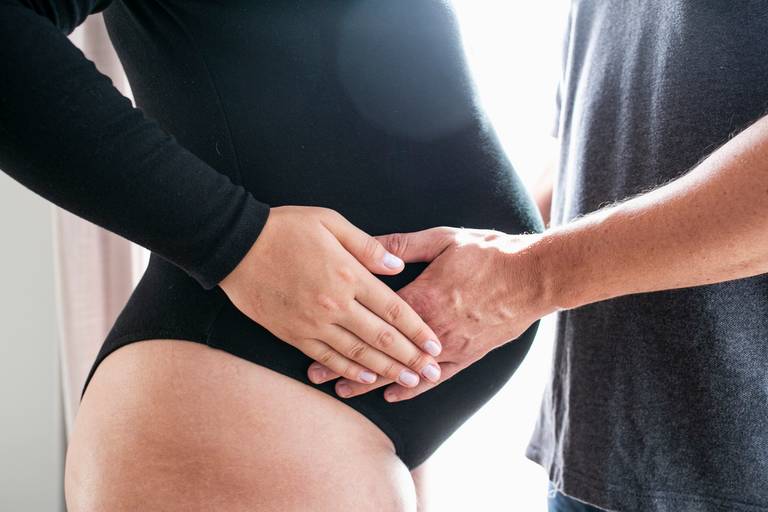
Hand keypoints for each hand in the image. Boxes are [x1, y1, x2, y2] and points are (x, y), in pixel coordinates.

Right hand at [219, 206, 443, 387]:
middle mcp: (336, 304)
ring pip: (358, 353)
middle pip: (382, 337)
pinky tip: (366, 378)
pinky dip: (349, 370)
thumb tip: (397, 266)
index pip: (394, 309)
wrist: (236, 245)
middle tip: (432, 373)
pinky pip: (327, 357)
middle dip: (410, 357)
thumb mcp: (330, 222)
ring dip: (386, 369)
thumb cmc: (285, 228)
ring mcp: (313, 323)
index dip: (418, 330)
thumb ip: (368, 247)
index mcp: (349, 275)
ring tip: (409, 381)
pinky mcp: (293, 333)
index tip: (436, 345)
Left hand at [307, 227, 553, 400]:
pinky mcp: (468, 354)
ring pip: (404, 369)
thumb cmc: (489, 253)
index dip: (342, 334)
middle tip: (317, 378)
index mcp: (422, 296)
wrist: (532, 276)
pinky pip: (437, 377)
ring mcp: (450, 345)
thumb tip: (371, 247)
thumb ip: (404, 246)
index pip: (371, 319)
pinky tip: (393, 395)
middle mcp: (432, 327)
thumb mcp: (443, 239)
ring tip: (344, 391)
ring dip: (373, 380)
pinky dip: (414, 388)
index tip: (314, 347)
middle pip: (382, 350)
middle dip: (346, 364)